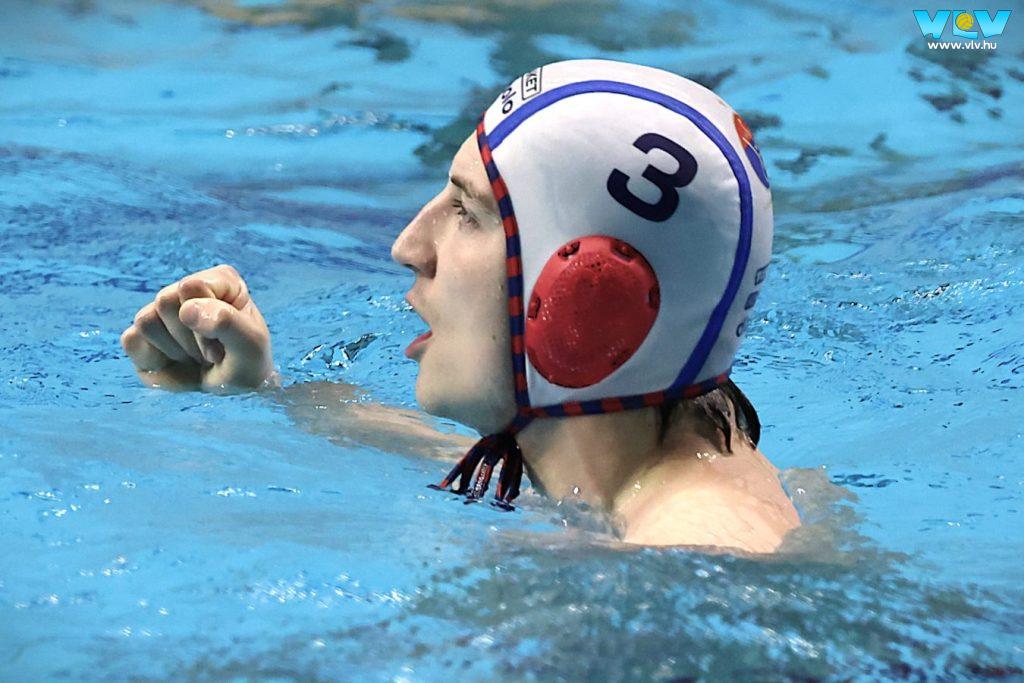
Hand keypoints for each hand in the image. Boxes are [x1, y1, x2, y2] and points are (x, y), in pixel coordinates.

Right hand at [120, 264, 274, 390]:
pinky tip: (178, 365)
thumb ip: (226, 322)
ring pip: (146, 322)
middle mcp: (187, 289)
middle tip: (212, 353)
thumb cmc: (247, 363)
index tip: (225, 342)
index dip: (206, 322)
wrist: (233, 392)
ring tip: (197, 358)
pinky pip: (132, 341)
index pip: (191, 287)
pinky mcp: (142, 335)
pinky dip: (156, 364)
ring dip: (176, 351)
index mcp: (220, 280)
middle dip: (191, 339)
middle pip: (165, 302)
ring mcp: (161, 310)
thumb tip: (187, 310)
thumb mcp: (250, 345)